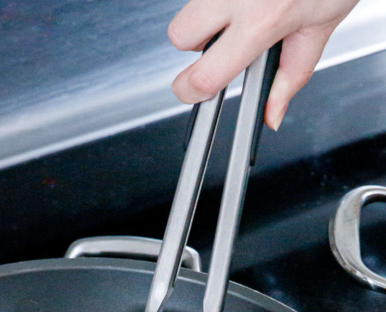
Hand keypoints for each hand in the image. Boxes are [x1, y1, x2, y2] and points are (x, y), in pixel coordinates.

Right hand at [168, 0, 359, 128]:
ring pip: (191, 4)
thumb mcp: (319, 27)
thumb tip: (272, 113)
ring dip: (209, 12)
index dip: (190, 91)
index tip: (194, 92)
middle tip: (225, 39)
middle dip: (194, 42)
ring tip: (245, 8)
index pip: (205, 74)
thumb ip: (291, 75)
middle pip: (179, 34)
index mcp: (263, 20)